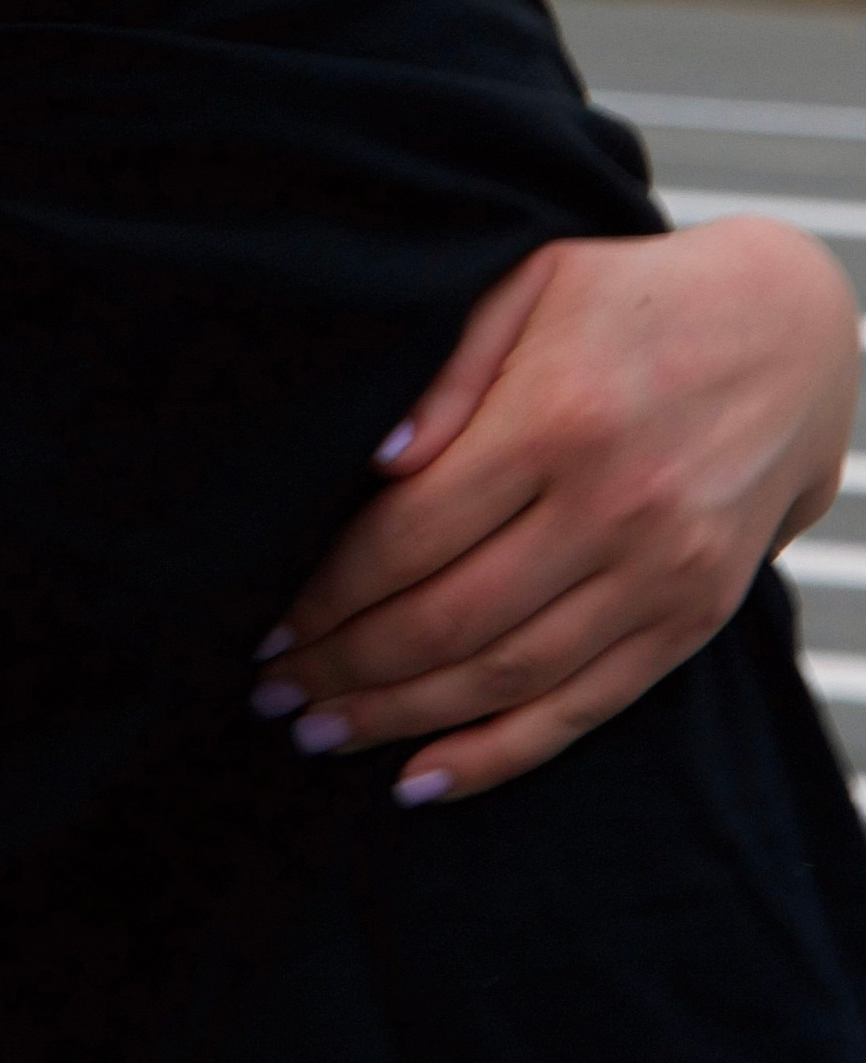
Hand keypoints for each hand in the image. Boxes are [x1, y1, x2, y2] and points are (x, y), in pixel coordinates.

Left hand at [254, 217, 858, 803]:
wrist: (788, 333)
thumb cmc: (633, 298)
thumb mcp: (528, 287)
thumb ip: (446, 373)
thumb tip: (375, 461)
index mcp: (556, 419)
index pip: (411, 534)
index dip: (331, 591)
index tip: (275, 623)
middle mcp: (613, 509)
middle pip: (451, 620)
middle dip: (348, 667)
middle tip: (276, 692)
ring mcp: (661, 574)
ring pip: (510, 677)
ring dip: (404, 717)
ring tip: (324, 731)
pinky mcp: (693, 618)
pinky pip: (586, 707)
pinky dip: (502, 753)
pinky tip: (425, 775)